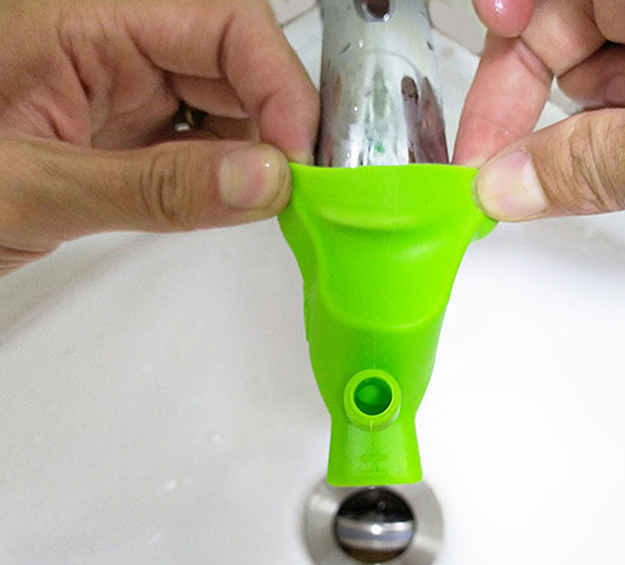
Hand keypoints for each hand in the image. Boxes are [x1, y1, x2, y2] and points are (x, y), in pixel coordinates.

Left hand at [0, 0, 317, 273]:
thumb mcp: (37, 188)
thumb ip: (155, 187)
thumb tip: (264, 182)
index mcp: (79, 16)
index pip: (220, 19)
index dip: (277, 82)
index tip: (299, 158)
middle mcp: (110, 41)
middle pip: (235, 55)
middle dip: (280, 117)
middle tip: (303, 188)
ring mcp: (123, 87)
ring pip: (228, 100)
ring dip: (261, 149)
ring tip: (276, 202)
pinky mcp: (129, 130)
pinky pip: (203, 140)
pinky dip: (231, 174)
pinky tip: (237, 201)